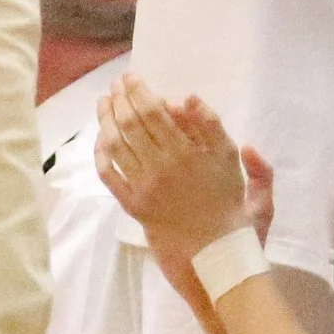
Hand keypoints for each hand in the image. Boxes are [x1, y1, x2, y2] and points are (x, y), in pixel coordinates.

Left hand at [96, 74, 252, 265]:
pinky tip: (99, 140)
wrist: (217, 257)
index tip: (132, 76)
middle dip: (120, 98)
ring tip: (103, 103)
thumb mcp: (234, 160)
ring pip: (116, 145)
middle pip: (131, 123)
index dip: (139, 90)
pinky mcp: (133, 206)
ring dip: (106, 119)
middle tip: (116, 84)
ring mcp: (144, 187)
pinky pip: (109, 175)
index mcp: (188, 152)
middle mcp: (162, 166)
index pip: (154, 112)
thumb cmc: (232, 209)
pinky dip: (100, 154)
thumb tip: (190, 97)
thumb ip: (215, 128)